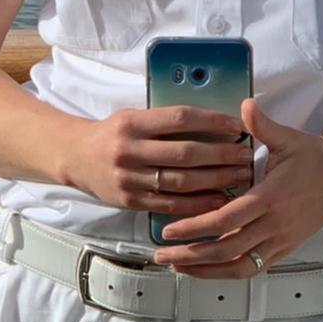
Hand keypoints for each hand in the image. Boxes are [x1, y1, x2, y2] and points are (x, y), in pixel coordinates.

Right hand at [61, 106, 254, 216]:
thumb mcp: (133, 116)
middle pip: (185, 153)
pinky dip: (198, 204)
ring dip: (216, 180)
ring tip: (240, 176)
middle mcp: (129, 150)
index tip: (237, 125)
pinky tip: (219, 200)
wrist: (75, 157)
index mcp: (132, 122)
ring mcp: (129, 178)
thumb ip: (165, 120)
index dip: (212, 122)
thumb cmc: (113, 133)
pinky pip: (170, 205)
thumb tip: (213, 122)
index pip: (180, 119)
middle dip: (221, 154)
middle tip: (246, 155)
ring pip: (181, 181)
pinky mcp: (131, 201)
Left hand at [151, 98, 322, 278]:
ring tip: (178, 266)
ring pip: (240, 266)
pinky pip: (254, 269)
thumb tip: (245, 104)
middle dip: (191, 255)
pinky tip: (207, 271)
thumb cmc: (312, 157)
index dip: (196, 228)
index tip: (169, 230)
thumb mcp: (287, 138)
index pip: (227, 219)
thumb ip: (262, 125)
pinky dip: (228, 273)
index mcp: (271, 197)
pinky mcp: (285, 249)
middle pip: (228, 249)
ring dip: (206, 270)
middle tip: (162, 254)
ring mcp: (281, 241)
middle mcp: (275, 224)